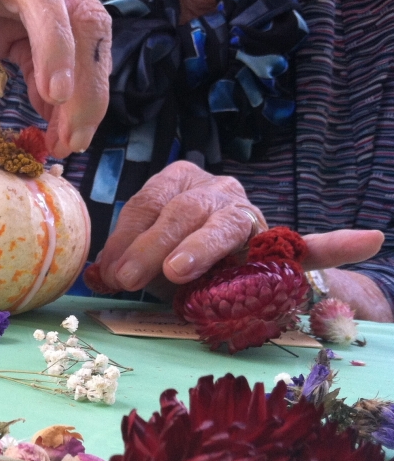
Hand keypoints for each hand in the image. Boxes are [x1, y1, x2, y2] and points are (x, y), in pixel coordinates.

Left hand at [0, 0, 111, 157]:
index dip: (56, 45)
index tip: (54, 95)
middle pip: (86, 29)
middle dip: (84, 90)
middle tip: (69, 142)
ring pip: (92, 48)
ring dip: (84, 102)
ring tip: (65, 145)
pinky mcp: (62, 20)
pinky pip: (76, 60)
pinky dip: (70, 98)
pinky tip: (56, 129)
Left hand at [86, 159, 384, 296]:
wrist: (226, 270)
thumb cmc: (173, 260)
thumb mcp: (142, 258)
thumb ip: (120, 263)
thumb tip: (94, 277)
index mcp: (178, 182)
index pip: (148, 203)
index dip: (126, 238)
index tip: (110, 273)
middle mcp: (216, 190)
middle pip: (181, 211)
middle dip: (151, 247)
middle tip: (129, 278)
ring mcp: (250, 214)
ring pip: (225, 226)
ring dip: (200, 249)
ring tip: (179, 272)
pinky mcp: (281, 243)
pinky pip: (313, 244)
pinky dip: (339, 244)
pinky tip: (368, 240)